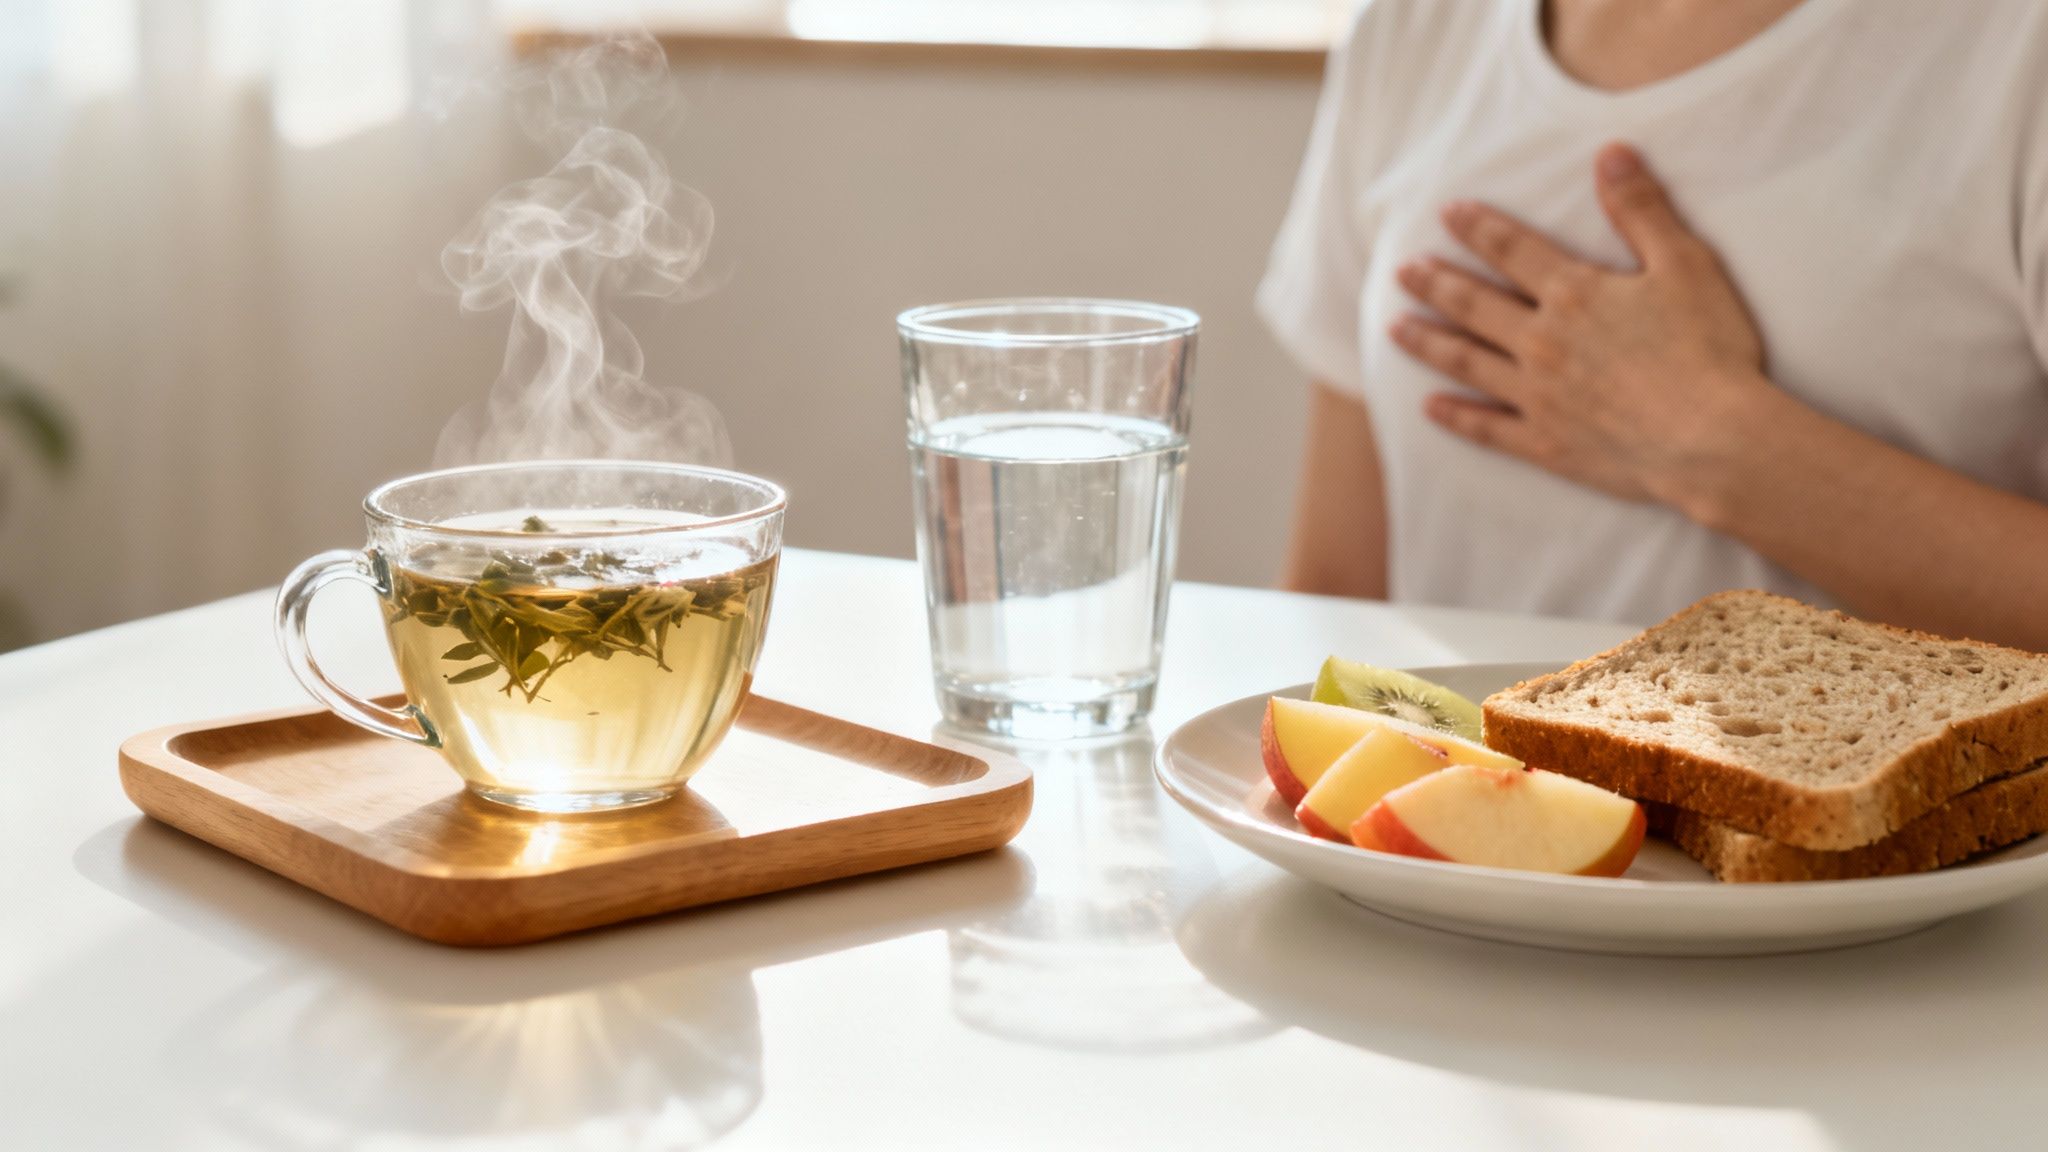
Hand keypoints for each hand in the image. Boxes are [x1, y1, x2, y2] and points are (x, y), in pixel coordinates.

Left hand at [1390, 142, 1773, 509]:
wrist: (1713, 441)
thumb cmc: (1709, 349)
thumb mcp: (1685, 264)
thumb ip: (1641, 209)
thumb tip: (1611, 152)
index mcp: (1573, 293)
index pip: (1512, 249)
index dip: (1478, 228)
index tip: (1447, 215)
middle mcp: (1542, 341)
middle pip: (1474, 304)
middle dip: (1435, 284)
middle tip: (1401, 271)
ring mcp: (1537, 395)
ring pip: (1467, 361)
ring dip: (1428, 341)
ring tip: (1395, 328)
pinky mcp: (1544, 443)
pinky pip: (1486, 427)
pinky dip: (1455, 416)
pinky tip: (1429, 408)